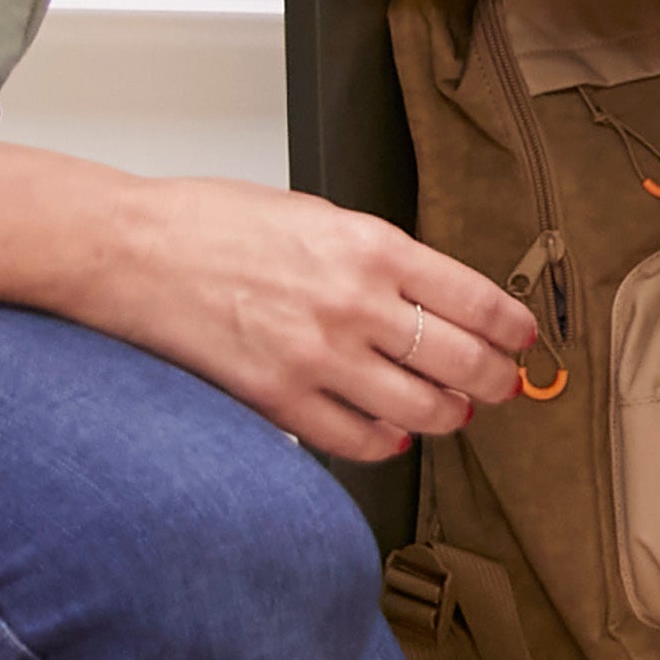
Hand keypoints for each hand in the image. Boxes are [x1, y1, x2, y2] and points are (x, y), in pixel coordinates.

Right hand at [71, 178, 542, 458]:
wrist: (135, 250)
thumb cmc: (219, 224)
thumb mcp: (323, 218)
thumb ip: (382, 260)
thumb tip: (434, 297)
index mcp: (374, 248)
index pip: (477, 300)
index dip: (514, 328)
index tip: (524, 339)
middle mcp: (356, 305)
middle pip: (462, 361)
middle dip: (495, 380)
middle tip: (503, 385)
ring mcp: (317, 357)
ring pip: (419, 407)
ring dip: (449, 415)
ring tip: (456, 411)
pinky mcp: (276, 399)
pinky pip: (353, 436)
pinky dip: (385, 441)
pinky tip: (394, 434)